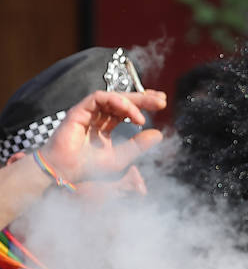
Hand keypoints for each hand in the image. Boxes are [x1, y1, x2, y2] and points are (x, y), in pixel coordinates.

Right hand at [40, 89, 166, 184]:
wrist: (65, 171)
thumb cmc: (89, 167)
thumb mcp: (122, 157)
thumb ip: (138, 145)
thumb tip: (158, 134)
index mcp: (108, 127)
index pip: (128, 110)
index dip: (144, 105)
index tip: (162, 104)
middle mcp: (99, 117)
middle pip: (124, 101)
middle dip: (144, 98)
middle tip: (161, 100)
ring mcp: (89, 113)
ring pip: (113, 97)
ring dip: (132, 101)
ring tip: (146, 112)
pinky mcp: (79, 110)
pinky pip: (99, 98)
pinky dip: (116, 101)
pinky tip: (130, 111)